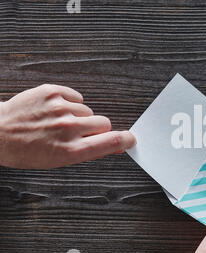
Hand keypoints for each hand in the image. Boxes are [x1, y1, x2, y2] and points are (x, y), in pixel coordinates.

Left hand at [0, 84, 135, 168]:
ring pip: (88, 111)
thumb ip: (91, 151)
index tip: (131, 139)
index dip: (125, 139)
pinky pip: (77, 97)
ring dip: (80, 117)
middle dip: (97, 128)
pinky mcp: (52, 92)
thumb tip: (116, 144)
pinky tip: (55, 110)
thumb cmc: (26, 150)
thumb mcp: (60, 160)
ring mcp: (60, 108)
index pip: (110, 141)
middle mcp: (67, 129)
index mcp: (70, 150)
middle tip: (80, 133)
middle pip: (104, 123)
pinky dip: (70, 103)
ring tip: (59, 122)